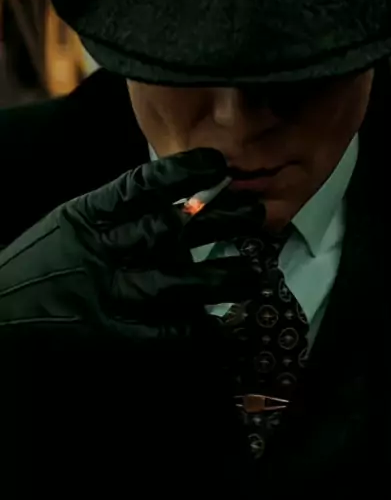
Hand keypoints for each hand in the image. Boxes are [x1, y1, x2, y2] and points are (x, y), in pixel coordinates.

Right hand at [0, 148, 264, 339]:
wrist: (5, 314)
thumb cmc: (42, 262)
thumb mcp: (71, 221)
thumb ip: (116, 209)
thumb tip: (178, 196)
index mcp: (89, 215)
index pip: (142, 185)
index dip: (183, 173)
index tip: (218, 165)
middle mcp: (102, 250)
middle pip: (170, 230)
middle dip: (218, 222)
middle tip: (256, 217)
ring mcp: (108, 294)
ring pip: (176, 284)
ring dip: (220, 278)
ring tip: (253, 274)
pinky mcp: (112, 334)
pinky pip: (164, 333)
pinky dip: (196, 331)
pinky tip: (222, 328)